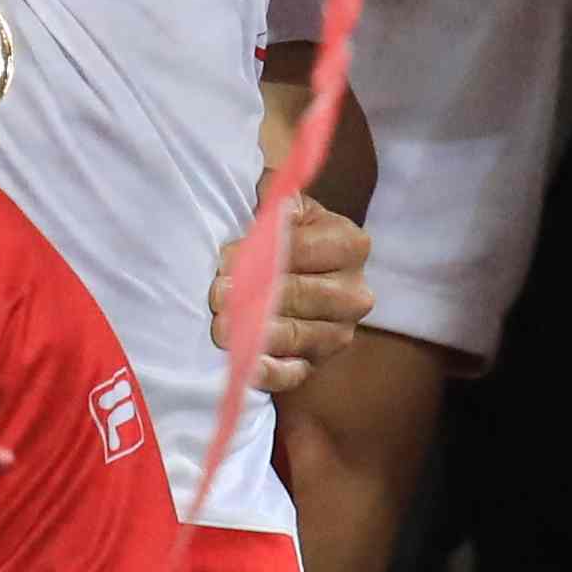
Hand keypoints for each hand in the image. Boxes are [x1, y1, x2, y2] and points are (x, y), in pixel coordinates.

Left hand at [239, 191, 374, 397]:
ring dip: (256, 332)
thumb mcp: (286, 204)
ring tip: (220, 326)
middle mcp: (354, 293)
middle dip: (257, 294)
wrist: (293, 268)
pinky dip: (269, 372)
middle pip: (303, 295)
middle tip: (217, 293)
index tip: (226, 256)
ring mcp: (338, 333)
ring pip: (297, 336)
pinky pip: (292, 374)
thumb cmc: (284, 230)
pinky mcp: (316, 364)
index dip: (265, 251)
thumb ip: (277, 196)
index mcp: (351, 245)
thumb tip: (269, 198)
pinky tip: (247, 365)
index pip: (304, 250)